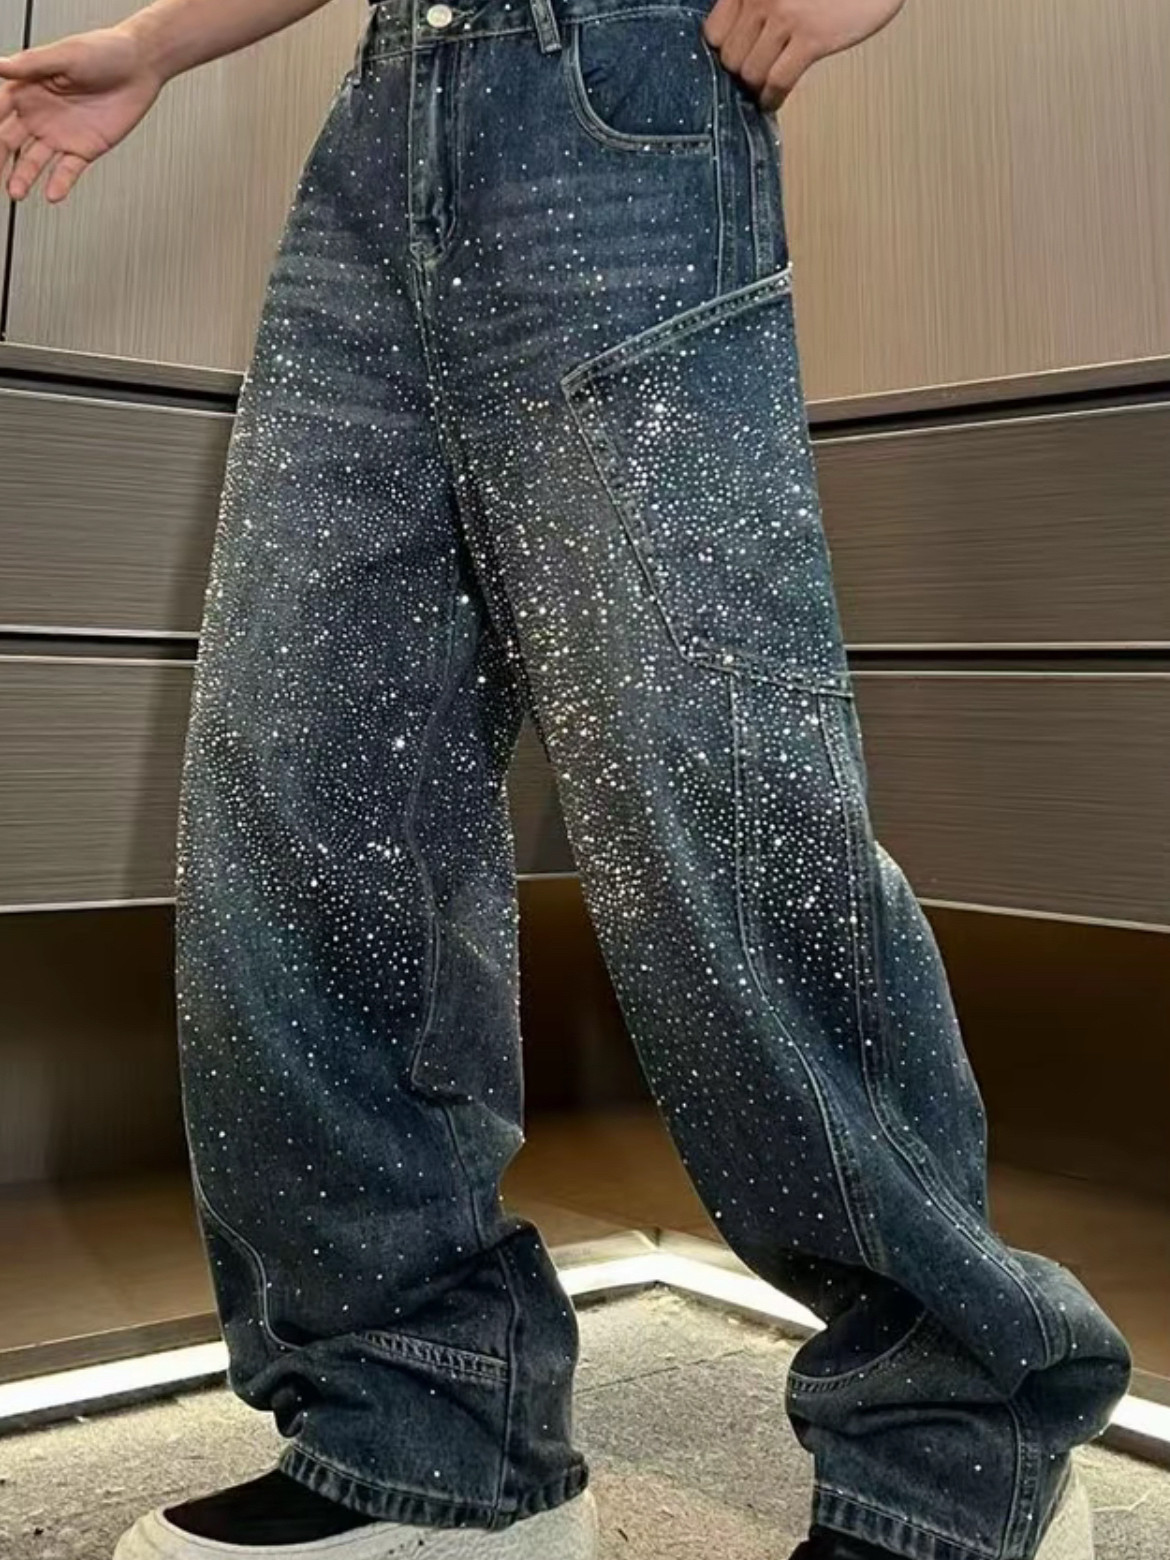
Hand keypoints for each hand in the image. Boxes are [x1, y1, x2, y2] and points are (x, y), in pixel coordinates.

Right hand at [0, 26, 164, 202]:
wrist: (140, 68)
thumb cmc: (104, 52)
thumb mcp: (64, 55)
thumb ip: (31, 65)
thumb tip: (0, 65)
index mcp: (30, 88)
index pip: (0, 110)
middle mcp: (41, 113)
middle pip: (11, 140)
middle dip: (0, 156)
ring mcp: (61, 134)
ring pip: (35, 160)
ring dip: (24, 176)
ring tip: (15, 192)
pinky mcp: (84, 148)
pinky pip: (69, 170)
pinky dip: (60, 183)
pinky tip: (52, 194)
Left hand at [703, 0, 905, 110]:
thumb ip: (757, 2)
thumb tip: (741, 37)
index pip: (714, 32)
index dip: (723, 52)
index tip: (734, 61)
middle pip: (730, 58)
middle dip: (740, 73)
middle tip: (752, 79)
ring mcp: (785, 16)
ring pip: (750, 73)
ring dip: (756, 88)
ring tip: (764, 90)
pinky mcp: (812, 37)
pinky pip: (777, 80)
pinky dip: (772, 98)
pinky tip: (773, 101)